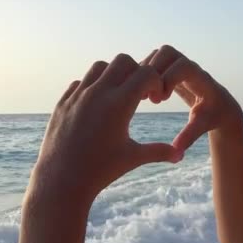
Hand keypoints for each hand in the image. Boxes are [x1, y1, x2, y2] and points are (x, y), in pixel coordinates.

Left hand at [30, 53, 182, 205]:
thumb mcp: (133, 158)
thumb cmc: (101, 170)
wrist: (61, 180)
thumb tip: (181, 155)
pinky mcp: (64, 102)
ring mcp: (78, 96)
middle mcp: (98, 93)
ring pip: (100, 67)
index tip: (156, 98)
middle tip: (140, 94)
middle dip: (136, 72)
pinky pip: (81, 82)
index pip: (146, 74)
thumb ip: (159, 151)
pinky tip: (98, 107)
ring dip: (114, 75)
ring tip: (119, 97)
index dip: (156, 82)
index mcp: (119, 104)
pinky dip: (94, 87)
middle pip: (123, 61)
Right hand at [140, 45, 242, 150]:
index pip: (183, 66)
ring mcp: (179, 65)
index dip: (170, 78)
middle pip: (168, 52)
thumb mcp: (201, 126)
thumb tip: (176, 151)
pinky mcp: (170, 68)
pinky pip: (153, 61)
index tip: (161, 100)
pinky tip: (140, 94)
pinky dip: (142, 73)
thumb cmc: (212, 117)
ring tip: (144, 96)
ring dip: (145, 71)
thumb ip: (189, 136)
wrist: (219, 107)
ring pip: (158, 54)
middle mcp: (190, 67)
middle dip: (155, 71)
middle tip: (150, 97)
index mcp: (201, 79)